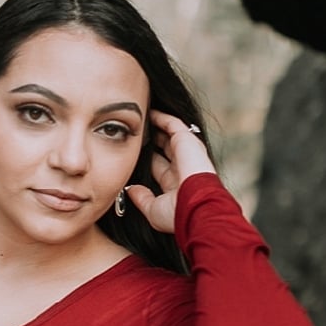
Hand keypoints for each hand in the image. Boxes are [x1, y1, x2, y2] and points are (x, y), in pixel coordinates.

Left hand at [124, 111, 216, 234]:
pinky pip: (172, 123)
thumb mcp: (154, 210)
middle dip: (150, 141)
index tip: (131, 153)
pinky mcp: (187, 140)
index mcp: (175, 183)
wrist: (195, 206)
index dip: (146, 159)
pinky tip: (148, 112)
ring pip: (168, 134)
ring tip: (139, 117)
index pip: (158, 167)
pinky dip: (161, 117)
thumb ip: (142, 199)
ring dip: (155, 126)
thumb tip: (130, 190)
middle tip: (134, 132)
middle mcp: (181, 167)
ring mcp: (186, 153)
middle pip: (163, 149)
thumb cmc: (177, 214)